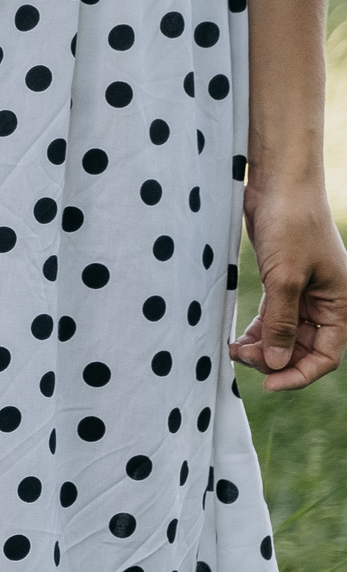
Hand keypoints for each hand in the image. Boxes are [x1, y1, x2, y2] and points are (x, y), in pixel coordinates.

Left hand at [232, 173, 346, 390]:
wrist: (280, 187)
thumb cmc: (292, 226)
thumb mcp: (286, 278)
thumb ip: (281, 323)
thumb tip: (276, 364)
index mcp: (341, 304)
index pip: (327, 356)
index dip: (299, 374)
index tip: (267, 383)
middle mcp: (327, 304)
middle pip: (303, 350)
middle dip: (275, 359)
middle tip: (242, 357)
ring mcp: (305, 296)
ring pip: (286, 338)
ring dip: (262, 349)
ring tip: (235, 350)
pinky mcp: (283, 286)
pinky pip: (273, 321)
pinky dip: (258, 333)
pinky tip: (238, 340)